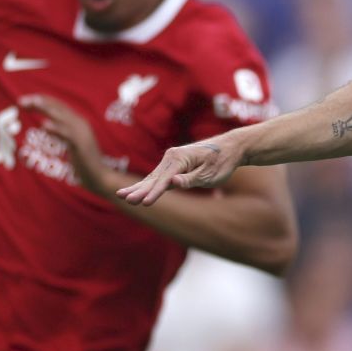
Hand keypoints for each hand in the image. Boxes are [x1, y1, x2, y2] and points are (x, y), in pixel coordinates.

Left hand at [19, 95, 117, 193]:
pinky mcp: (81, 145)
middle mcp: (80, 123)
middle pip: (58, 107)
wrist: (101, 178)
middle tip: (21, 101)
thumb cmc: (85, 164)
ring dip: (44, 108)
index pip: (58, 105)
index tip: (24, 101)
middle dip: (38, 101)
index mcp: (78, 122)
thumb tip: (46, 124)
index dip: (42, 100)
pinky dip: (55, 128)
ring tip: (29, 104)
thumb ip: (61, 133)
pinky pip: (67, 134)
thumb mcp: (72, 144)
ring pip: (61, 116)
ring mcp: (81, 133)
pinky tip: (43, 125)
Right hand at [117, 136, 243, 204]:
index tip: (143, 202)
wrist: (230, 147)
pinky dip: (147, 184)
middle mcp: (172, 157)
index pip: (164, 180)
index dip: (154, 193)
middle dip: (138, 189)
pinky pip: (158, 177)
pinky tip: (135, 191)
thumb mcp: (210, 174)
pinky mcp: (173, 165)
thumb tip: (173, 182)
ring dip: (138, 187)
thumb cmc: (222, 162)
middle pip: (153, 177)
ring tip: (121, 195)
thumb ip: (191, 179)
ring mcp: (171, 160)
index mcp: (181, 159)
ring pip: (152, 177)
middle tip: (122, 197)